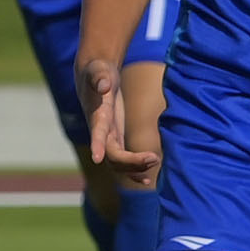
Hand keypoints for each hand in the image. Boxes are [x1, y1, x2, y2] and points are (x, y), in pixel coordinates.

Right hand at [80, 56, 157, 179]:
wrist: (95, 78)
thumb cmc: (97, 72)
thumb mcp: (99, 71)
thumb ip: (100, 78)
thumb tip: (105, 85)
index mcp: (96, 116)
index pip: (96, 133)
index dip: (96, 144)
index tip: (97, 158)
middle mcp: (100, 132)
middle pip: (111, 155)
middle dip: (130, 161)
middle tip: (154, 158)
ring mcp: (107, 138)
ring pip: (117, 163)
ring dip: (134, 169)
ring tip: (154, 167)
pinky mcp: (115, 138)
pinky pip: (123, 161)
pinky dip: (134, 170)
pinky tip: (148, 179)